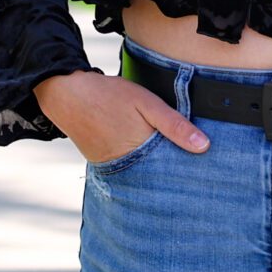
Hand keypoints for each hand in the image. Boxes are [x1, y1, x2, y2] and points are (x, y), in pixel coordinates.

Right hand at [35, 69, 209, 163]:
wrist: (66, 94)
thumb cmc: (109, 96)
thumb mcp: (148, 104)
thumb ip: (175, 125)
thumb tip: (204, 146)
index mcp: (141, 154)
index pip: (171, 172)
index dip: (187, 171)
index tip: (204, 173)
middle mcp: (126, 168)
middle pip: (157, 177)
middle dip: (172, 174)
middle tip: (194, 175)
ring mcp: (112, 168)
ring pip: (142, 174)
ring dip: (155, 170)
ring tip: (173, 167)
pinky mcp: (102, 164)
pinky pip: (126, 168)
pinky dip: (138, 164)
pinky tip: (147, 157)